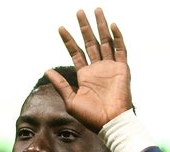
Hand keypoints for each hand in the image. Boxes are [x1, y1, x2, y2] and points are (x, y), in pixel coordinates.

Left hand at [45, 8, 131, 132]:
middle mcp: (97, 69)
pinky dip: (117, 37)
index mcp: (85, 76)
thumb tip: (47, 70)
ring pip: (105, 41)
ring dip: (100, 26)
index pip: (76, 52)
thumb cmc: (90, 117)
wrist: (110, 123)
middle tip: (79, 11)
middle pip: (90, 42)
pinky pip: (121, 50)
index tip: (60, 28)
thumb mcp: (70, 100)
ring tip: (96, 10)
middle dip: (84, 27)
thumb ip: (60, 84)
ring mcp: (110, 67)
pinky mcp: (122, 69)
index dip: (68, 40)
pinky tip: (112, 25)